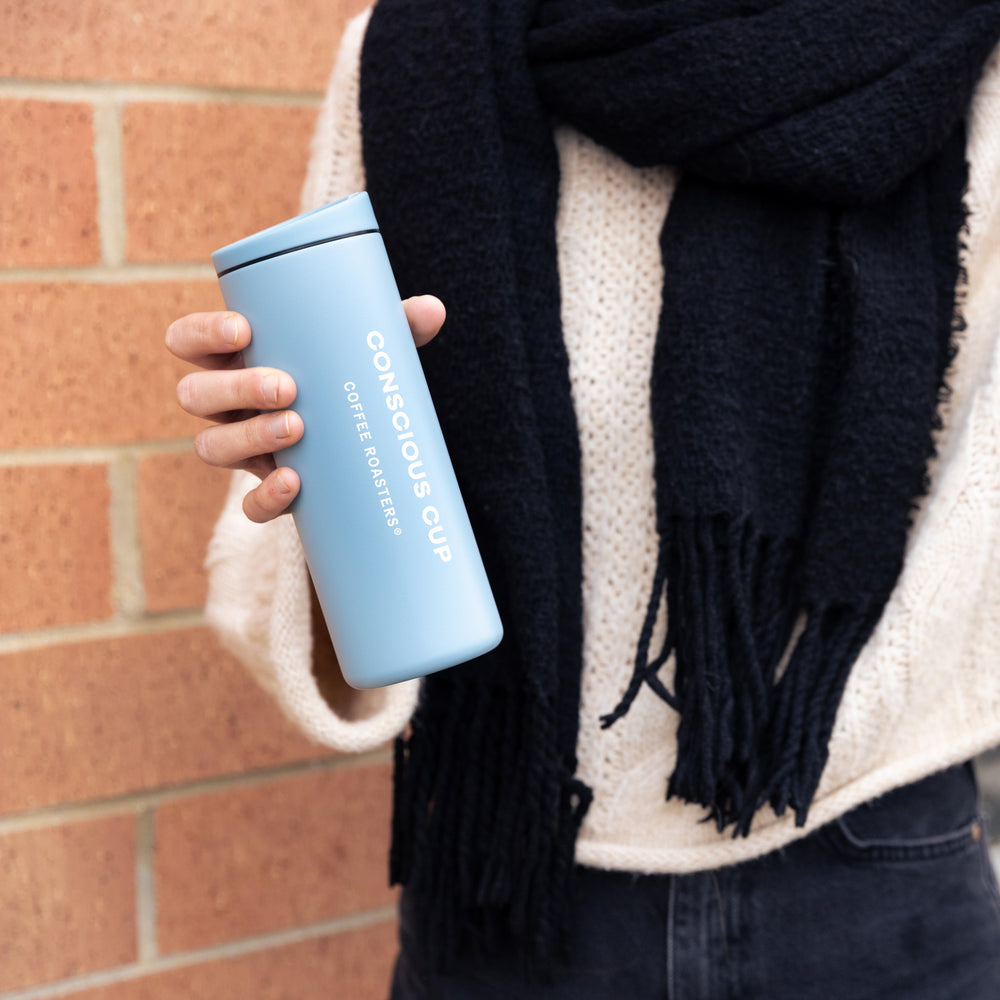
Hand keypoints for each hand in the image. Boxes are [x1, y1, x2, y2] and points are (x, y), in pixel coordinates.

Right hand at [166, 295, 445, 522]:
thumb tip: (432, 309)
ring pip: (211, 445)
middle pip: (195, 394)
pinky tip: (293, 483)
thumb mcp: (365, 350)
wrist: (361, 445)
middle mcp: (226, 403)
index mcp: (235, 358)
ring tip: (296, 427)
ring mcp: (240, 448)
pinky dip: (265, 497)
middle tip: (286, 386)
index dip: (203, 334)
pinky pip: (247, 504)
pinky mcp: (263, 490)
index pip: (189, 340)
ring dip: (248, 437)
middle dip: (235, 388)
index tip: (243, 331)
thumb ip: (395, 326)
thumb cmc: (347, 378)